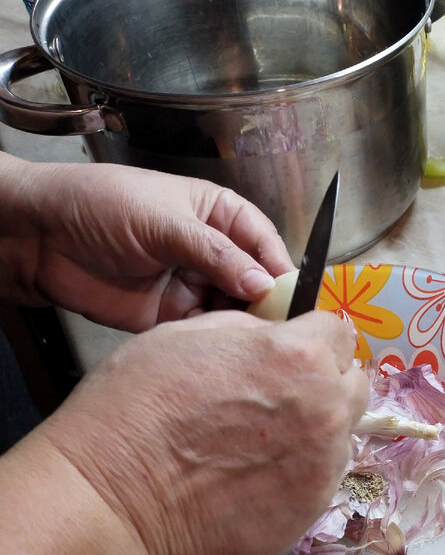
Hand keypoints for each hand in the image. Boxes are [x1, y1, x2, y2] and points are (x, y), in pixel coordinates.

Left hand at [0, 155, 293, 329]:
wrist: (39, 237)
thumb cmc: (98, 205)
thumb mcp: (164, 221)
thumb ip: (215, 253)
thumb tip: (262, 282)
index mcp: (217, 214)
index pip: (263, 240)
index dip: (280, 266)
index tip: (295, 293)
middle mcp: (211, 251)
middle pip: (256, 280)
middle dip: (269, 301)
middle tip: (281, 326)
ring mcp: (192, 285)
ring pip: (235, 310)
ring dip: (246, 325)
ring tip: (258, 341)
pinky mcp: (171, 317)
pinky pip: (206, 332)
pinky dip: (218, 343)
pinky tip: (227, 350)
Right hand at [40, 310, 368, 554]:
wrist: (118, 500)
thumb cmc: (138, 408)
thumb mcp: (188, 336)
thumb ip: (249, 331)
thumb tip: (274, 335)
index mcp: (299, 356)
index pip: (338, 332)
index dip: (313, 337)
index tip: (294, 349)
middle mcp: (326, 408)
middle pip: (353, 382)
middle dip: (327, 379)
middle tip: (284, 392)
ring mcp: (324, 463)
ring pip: (342, 431)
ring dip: (316, 427)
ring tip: (264, 439)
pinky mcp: (312, 507)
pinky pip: (322, 476)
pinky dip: (300, 469)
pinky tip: (258, 473)